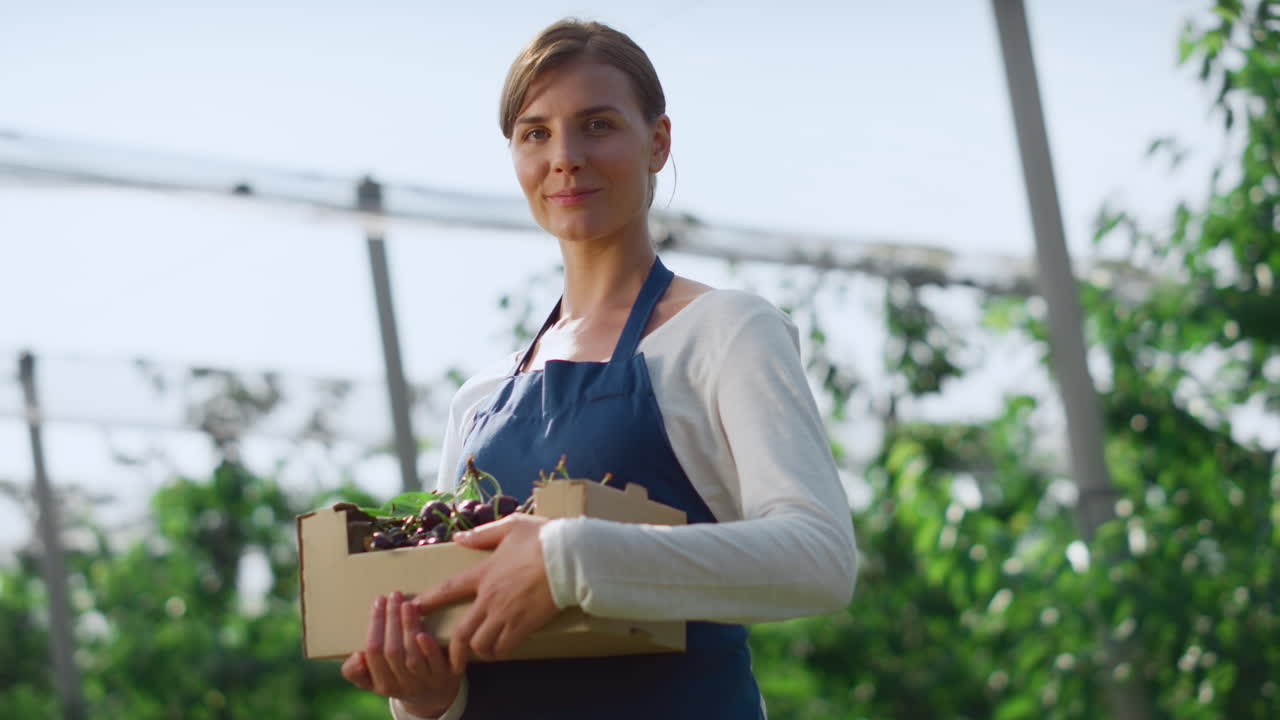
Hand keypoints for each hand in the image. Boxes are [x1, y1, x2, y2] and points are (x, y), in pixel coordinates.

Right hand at [341, 591, 462, 717]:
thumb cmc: (399, 678)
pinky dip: (429, 649)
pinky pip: (437, 664)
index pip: (374, 651)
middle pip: (392, 652)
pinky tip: (424, 632)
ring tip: (407, 604)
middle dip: (391, 620)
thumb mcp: (374, 679)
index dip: (375, 624)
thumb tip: (357, 656)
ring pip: (413, 656)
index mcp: (383, 684)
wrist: (435, 695)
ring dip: (408, 628)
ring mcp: (426, 681)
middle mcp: (403, 685)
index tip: (378, 600)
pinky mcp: (448, 676)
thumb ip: (357, 670)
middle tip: (393, 595)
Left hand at [413, 513, 558, 671]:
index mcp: (483, 573)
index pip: (448, 589)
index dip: (428, 601)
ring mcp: (506, 614)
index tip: (412, 609)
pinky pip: (504, 647)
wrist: (570, 557)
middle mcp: (489, 598)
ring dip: (479, 651)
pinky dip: (500, 652)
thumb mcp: (510, 526)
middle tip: (450, 660)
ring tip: (482, 651)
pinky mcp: (524, 625)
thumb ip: (483, 534)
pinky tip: (503, 649)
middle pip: (461, 633)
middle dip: (452, 650)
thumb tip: (459, 538)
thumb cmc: (543, 538)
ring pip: (481, 645)